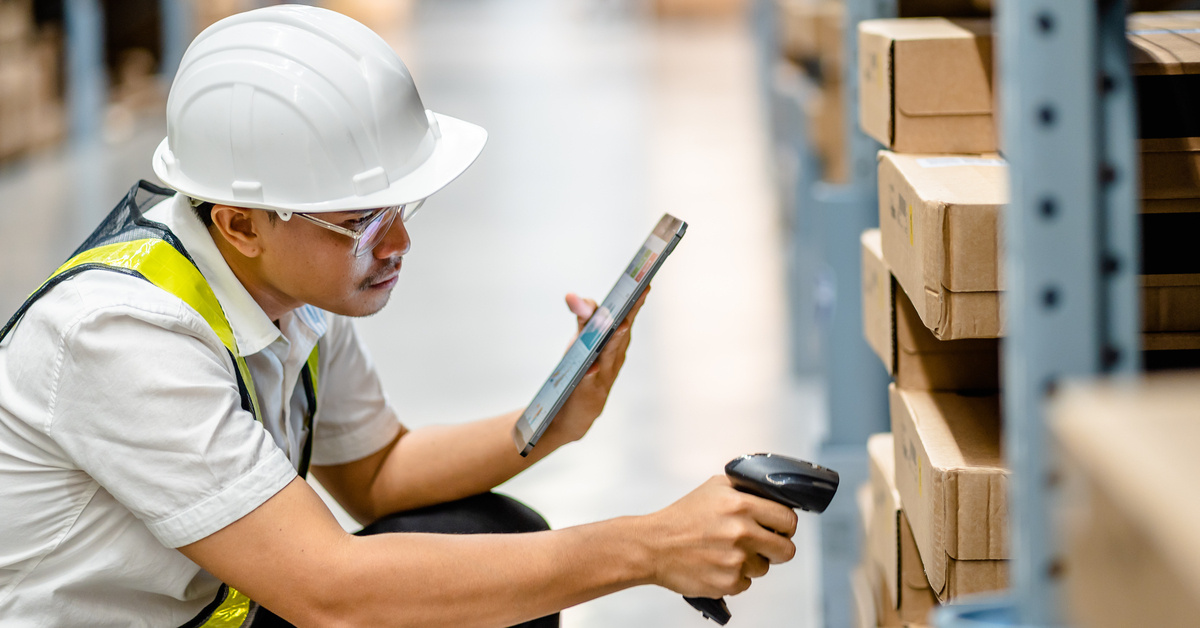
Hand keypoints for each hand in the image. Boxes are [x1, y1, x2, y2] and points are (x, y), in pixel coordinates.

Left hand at [539, 288, 649, 445]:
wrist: (568, 412)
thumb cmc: (581, 369)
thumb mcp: (581, 339)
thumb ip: (583, 316)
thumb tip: (572, 296)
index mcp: (617, 340)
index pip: (629, 315)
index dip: (637, 300)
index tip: (647, 282)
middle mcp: (615, 356)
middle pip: (624, 332)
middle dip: (630, 314)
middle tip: (638, 298)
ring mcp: (604, 376)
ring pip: (610, 355)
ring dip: (615, 341)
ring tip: (618, 326)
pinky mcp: (590, 394)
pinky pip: (590, 382)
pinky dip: (591, 374)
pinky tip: (589, 369)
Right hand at [641, 476, 797, 597]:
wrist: (653, 546)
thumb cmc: (683, 516)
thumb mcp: (715, 487)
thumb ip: (747, 489)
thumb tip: (775, 495)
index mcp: (741, 504)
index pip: (788, 519)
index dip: (785, 525)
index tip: (778, 528)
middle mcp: (741, 532)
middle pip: (786, 550)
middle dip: (777, 547)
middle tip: (762, 544)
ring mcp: (735, 560)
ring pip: (765, 568)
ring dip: (752, 562)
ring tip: (728, 552)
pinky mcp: (727, 582)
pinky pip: (747, 583)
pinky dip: (735, 577)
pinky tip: (718, 564)